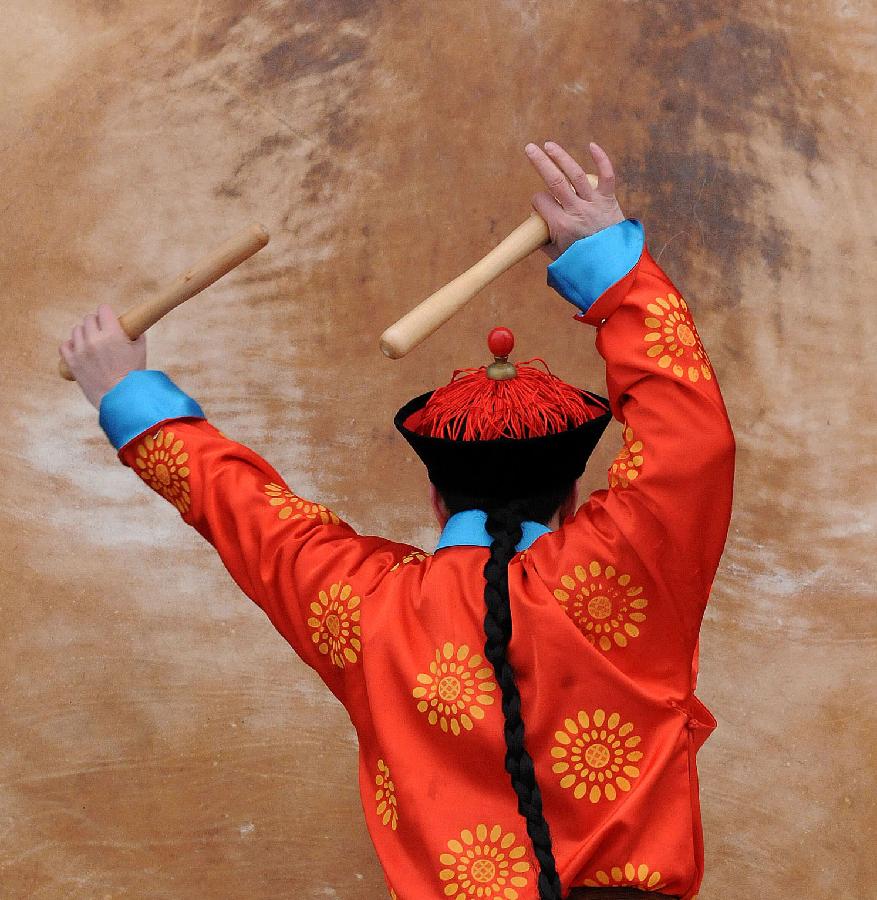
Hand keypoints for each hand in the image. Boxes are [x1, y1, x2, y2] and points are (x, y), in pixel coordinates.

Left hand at [59, 304, 146, 409]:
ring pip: (77, 330)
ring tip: (93, 344)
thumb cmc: (134, 377)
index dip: (107, 314)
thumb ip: (135, 334)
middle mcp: (94, 340)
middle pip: (89, 319)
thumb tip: (130, 326)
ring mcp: (81, 351)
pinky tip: (80, 350)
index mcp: (112, 334)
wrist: (122, 400)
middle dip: (96, 324)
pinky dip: (72, 346)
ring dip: (85, 334)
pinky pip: (65, 345)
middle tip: (103, 334)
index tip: (110, 320)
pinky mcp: (71, 363)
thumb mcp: (141, 351)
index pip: (103, 309)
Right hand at [525, 140, 624, 260]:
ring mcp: (594, 204)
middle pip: (555, 181)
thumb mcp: (559, 258)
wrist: (614, 269)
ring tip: (549, 145)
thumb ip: (546, 244)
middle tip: (529, 148)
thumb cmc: (584, 265)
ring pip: (575, 174)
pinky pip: (607, 176)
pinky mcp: (609, 201)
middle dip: (539, 162)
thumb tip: (536, 235)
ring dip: (561, 157)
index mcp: (561, 226)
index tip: (538, 206)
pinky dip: (601, 159)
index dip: (536, 201)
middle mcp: (577, 211)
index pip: (541, 202)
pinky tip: (591, 145)